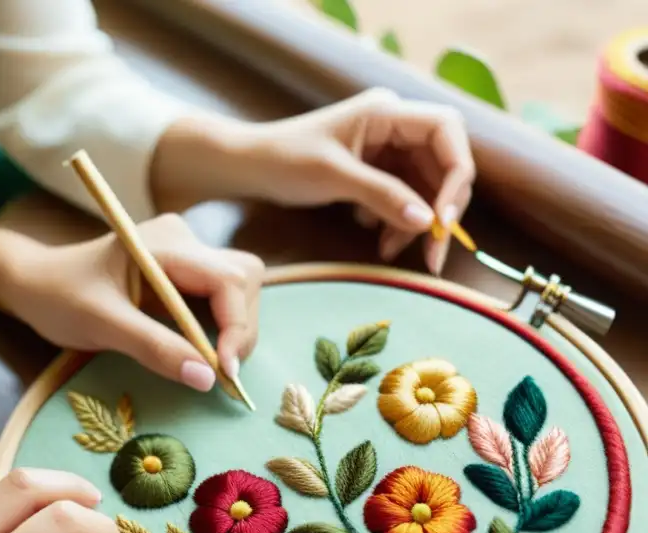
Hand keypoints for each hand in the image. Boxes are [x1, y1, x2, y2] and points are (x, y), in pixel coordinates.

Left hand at [0, 214, 264, 390]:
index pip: (229, 279)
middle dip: (240, 330)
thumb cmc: (58, 297)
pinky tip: (199, 354)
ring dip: (232, 332)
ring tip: (209, 367)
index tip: (224, 371)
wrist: (34, 285)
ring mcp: (186, 257)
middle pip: (243, 282)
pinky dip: (218, 332)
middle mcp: (184, 241)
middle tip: (220, 374)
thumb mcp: (101, 325)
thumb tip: (208, 379)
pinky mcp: (183, 276)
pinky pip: (218, 303)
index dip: (237, 326)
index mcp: (165, 242)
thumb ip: (154, 348)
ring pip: (237, 293)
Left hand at [154, 87, 475, 273]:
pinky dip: (396, 221)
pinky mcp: (375, 172)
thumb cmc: (284, 160)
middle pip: (442, 164)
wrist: (247, 167)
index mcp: (387, 111)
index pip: (446, 130)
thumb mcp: (334, 177)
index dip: (455, 172)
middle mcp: (393, 126)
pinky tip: (378, 238)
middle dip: (438, 208)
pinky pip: (402, 197)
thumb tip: (426, 221)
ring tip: (391, 250)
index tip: (443, 216)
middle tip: (433, 251)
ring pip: (423, 187)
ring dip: (415, 222)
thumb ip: (383, 195)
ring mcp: (386, 149)